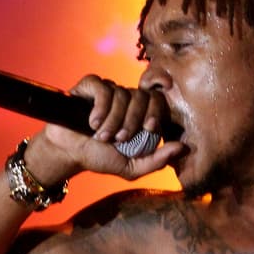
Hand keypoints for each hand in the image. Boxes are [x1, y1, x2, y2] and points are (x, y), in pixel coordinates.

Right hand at [25, 75, 183, 183]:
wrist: (69, 153)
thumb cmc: (100, 158)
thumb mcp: (131, 167)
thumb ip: (157, 160)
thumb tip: (183, 148)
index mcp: (139, 114)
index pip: (158, 99)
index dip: (157, 110)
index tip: (150, 127)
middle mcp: (126, 98)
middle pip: (141, 96)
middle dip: (132, 121)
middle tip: (120, 139)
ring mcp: (108, 90)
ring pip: (121, 94)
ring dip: (112, 121)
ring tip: (101, 136)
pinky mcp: (90, 85)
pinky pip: (103, 88)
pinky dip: (100, 108)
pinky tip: (92, 122)